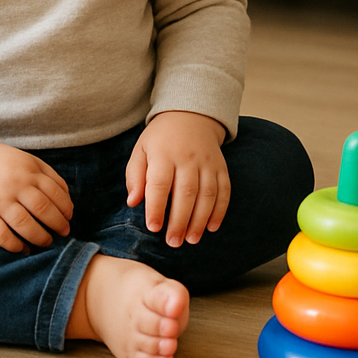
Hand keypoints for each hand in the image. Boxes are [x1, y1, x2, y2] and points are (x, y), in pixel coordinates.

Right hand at [0, 133, 73, 251]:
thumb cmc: (1, 162)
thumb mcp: (27, 160)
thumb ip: (48, 175)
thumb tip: (67, 198)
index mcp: (29, 172)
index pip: (56, 193)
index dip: (66, 208)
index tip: (69, 218)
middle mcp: (15, 186)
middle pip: (43, 209)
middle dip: (57, 224)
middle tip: (63, 233)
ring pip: (24, 224)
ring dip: (39, 236)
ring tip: (47, 242)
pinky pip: (0, 234)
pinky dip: (13, 245)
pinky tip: (22, 249)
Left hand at [126, 111, 229, 246]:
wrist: (191, 116)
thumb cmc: (160, 139)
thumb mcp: (141, 150)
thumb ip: (135, 176)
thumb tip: (133, 202)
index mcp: (164, 154)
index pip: (160, 183)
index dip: (157, 207)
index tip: (154, 228)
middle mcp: (187, 158)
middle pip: (186, 192)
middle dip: (180, 220)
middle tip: (173, 242)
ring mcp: (207, 162)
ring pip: (207, 193)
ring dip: (200, 219)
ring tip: (192, 240)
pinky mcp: (221, 167)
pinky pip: (224, 190)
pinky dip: (220, 210)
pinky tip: (212, 227)